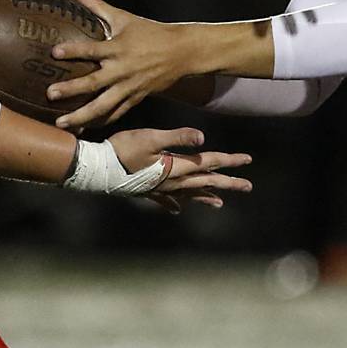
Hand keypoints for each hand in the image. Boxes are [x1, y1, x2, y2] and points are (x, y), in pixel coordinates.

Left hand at [49, 0, 198, 127]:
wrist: (182, 52)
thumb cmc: (151, 32)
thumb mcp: (125, 18)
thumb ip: (98, 7)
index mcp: (119, 48)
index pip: (92, 49)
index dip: (73, 50)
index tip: (54, 52)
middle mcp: (123, 70)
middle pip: (94, 83)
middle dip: (72, 89)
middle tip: (50, 94)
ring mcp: (130, 87)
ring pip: (104, 105)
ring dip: (82, 115)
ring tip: (62, 123)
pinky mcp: (136, 98)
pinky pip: (116, 113)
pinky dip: (101, 121)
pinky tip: (84, 128)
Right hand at [107, 126, 251, 212]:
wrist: (98, 168)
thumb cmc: (124, 150)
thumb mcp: (152, 138)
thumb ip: (178, 137)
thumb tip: (203, 138)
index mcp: (178, 167)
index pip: (210, 162)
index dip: (230, 160)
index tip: (248, 160)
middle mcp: (173, 182)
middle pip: (207, 182)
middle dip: (228, 183)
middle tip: (248, 186)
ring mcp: (161, 190)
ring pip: (190, 194)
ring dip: (207, 197)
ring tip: (220, 204)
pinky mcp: (148, 192)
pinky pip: (168, 201)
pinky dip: (176, 204)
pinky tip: (179, 209)